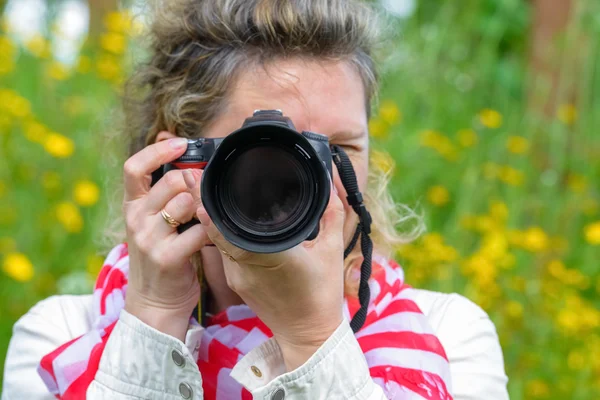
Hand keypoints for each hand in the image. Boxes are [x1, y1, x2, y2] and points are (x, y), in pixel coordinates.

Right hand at [122, 136, 210, 340]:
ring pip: (186, 202)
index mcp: (132, 207)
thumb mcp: (152, 224)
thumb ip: (164, 197)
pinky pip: (199, 231)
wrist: (154, 304)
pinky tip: (214, 236)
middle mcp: (136, 220)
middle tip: (204, 194)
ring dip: (204, 206)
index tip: (181, 144)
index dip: (158, 151)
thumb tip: (187, 166)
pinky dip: (212, 230)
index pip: (134, 167)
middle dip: (194, 182)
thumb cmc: (159, 257)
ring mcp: (150, 239)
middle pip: (171, 182)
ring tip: (207, 217)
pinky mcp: (168, 257)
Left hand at [186, 170, 345, 370]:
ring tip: (202, 191)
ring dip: (210, 219)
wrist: (309, 334)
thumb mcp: (333, 250)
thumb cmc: (323, 293)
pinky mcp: (236, 283)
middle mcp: (248, 266)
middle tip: (191, 177)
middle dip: (203, 203)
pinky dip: (219, 235)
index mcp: (272, 256)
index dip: (213, 207)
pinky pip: (223, 253)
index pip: (232, 228)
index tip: (201, 183)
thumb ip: (332, 214)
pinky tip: (219, 219)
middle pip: (217, 231)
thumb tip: (329, 185)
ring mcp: (238, 277)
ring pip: (217, 242)